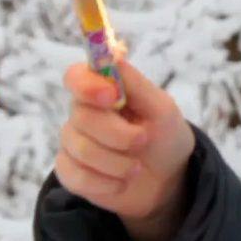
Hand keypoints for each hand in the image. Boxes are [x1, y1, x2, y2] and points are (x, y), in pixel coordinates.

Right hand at [55, 55, 195, 240]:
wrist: (168, 179)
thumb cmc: (165, 136)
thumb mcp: (161, 108)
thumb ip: (135, 83)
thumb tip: (111, 56)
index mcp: (102, 90)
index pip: (76, 77)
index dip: (87, 85)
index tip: (111, 97)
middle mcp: (82, 114)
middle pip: (81, 117)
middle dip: (118, 134)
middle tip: (143, 140)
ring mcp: (74, 143)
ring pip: (80, 149)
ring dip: (117, 163)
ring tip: (136, 167)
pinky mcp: (71, 172)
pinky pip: (74, 176)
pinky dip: (105, 183)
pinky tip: (122, 183)